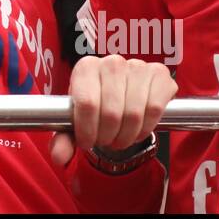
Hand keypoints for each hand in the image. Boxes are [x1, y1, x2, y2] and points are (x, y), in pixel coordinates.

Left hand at [50, 54, 176, 166]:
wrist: (122, 92)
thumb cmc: (96, 105)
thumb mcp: (76, 121)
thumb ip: (64, 139)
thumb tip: (59, 156)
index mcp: (86, 67)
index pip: (87, 104)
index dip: (87, 131)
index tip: (87, 142)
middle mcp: (111, 62)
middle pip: (111, 112)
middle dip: (107, 137)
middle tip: (105, 142)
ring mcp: (137, 66)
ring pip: (133, 113)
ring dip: (126, 136)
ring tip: (120, 138)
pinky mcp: (159, 74)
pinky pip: (155, 109)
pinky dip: (146, 127)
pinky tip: (138, 129)